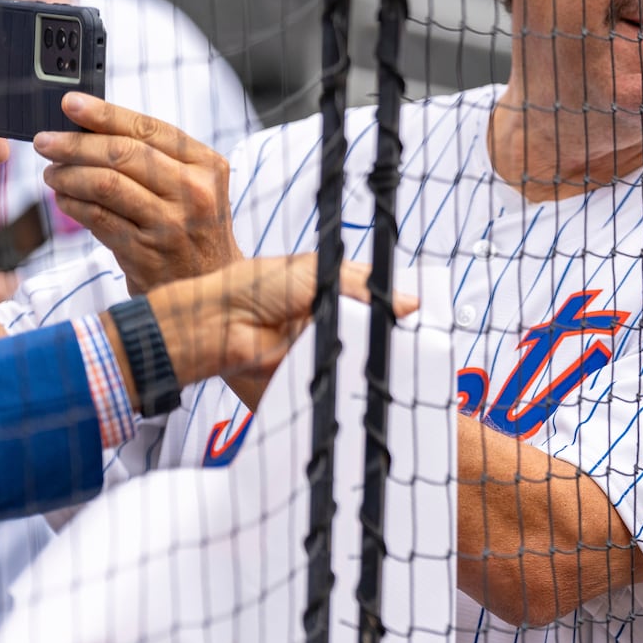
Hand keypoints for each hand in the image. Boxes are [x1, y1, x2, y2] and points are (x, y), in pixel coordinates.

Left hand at [35, 92, 238, 293]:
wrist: (210, 286)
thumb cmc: (193, 230)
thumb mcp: (194, 188)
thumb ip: (158, 158)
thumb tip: (93, 127)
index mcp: (208, 166)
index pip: (150, 130)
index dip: (105, 114)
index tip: (70, 103)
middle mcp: (195, 192)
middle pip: (123, 154)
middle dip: (75, 144)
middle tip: (45, 141)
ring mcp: (172, 224)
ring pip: (105, 184)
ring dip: (68, 175)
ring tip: (52, 174)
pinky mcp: (147, 252)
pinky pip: (97, 218)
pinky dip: (72, 205)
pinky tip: (63, 200)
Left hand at [140, 254, 420, 409]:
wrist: (219, 322)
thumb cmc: (256, 285)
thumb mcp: (316, 272)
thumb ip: (363, 287)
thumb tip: (409, 303)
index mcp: (332, 282)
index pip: (376, 289)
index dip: (397, 298)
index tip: (422, 308)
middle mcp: (331, 311)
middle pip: (374, 320)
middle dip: (394, 326)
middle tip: (420, 331)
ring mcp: (324, 340)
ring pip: (362, 346)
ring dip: (377, 348)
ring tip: (406, 350)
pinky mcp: (316, 366)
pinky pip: (344, 369)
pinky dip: (357, 369)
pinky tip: (377, 369)